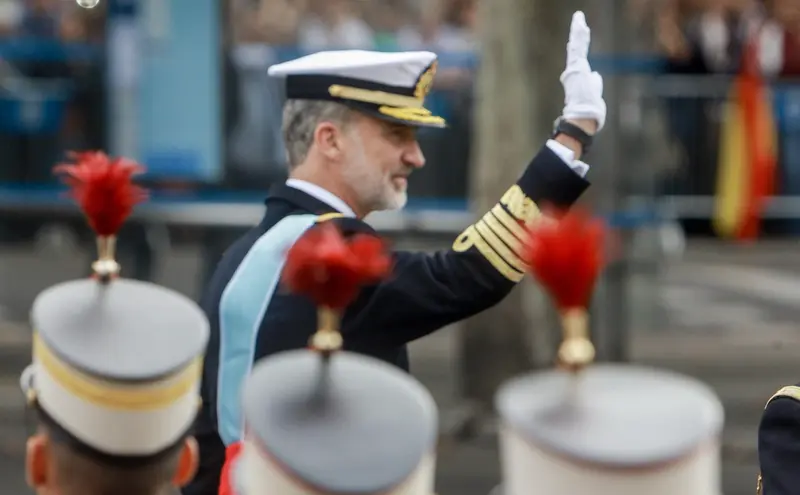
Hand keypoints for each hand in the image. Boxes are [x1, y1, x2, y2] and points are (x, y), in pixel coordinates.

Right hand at [560, 11, 605, 132]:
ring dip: (578, 30)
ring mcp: (574, 68)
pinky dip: (578, 34)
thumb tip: (596, 76)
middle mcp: (574, 71)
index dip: (580, 47)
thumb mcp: (594, 93)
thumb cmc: (589, 111)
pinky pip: (579, 46)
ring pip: (577, 45)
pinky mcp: (576, 66)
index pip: (580, 58)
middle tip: (579, 21)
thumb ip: (595, 83)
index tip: (582, 36)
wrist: (584, 117)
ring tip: (579, 17)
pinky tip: (580, 22)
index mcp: (579, 77)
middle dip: (578, 34)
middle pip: (578, 49)